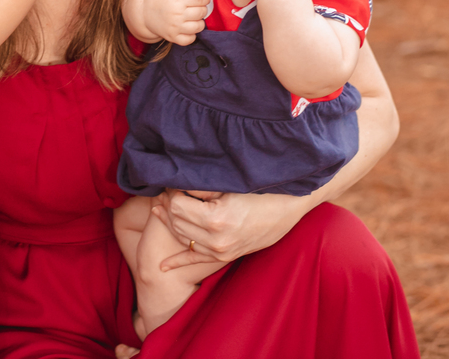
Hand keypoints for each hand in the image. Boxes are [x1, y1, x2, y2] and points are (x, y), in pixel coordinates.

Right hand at [142, 0, 209, 45]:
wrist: (144, 11)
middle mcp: (177, 13)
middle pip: (201, 12)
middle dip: (203, 9)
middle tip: (197, 8)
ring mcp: (175, 27)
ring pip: (199, 27)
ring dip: (200, 22)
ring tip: (194, 18)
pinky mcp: (172, 37)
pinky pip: (190, 40)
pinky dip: (192, 35)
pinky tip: (188, 28)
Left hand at [149, 188, 313, 269]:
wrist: (290, 207)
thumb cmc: (261, 190)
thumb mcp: (229, 185)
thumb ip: (201, 187)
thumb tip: (175, 184)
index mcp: (215, 219)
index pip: (177, 205)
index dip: (172, 191)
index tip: (172, 182)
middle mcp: (216, 240)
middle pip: (177, 221)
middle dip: (168, 205)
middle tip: (164, 192)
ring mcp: (220, 251)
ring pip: (183, 237)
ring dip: (170, 223)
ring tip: (158, 209)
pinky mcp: (225, 256)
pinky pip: (196, 260)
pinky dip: (178, 261)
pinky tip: (162, 266)